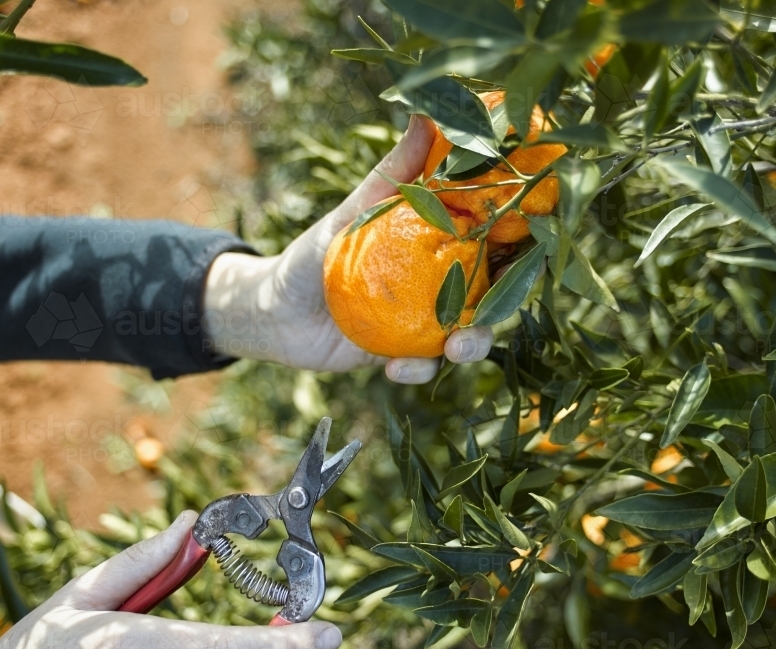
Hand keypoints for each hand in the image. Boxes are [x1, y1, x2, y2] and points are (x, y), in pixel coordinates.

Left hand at [204, 115, 494, 384]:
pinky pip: (423, 367)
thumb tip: (423, 116)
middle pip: (494, 292)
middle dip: (506, 301)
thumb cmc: (312, 253)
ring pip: (468, 335)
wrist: (274, 311)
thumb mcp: (350, 213)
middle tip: (500, 305)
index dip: (522, 236)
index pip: (493, 238)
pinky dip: (415, 370)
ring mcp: (423, 322)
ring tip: (456, 348)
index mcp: (437, 243)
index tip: (537, 230)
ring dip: (472, 344)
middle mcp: (439, 284)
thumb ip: (389, 175)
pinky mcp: (401, 355)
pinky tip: (395, 369)